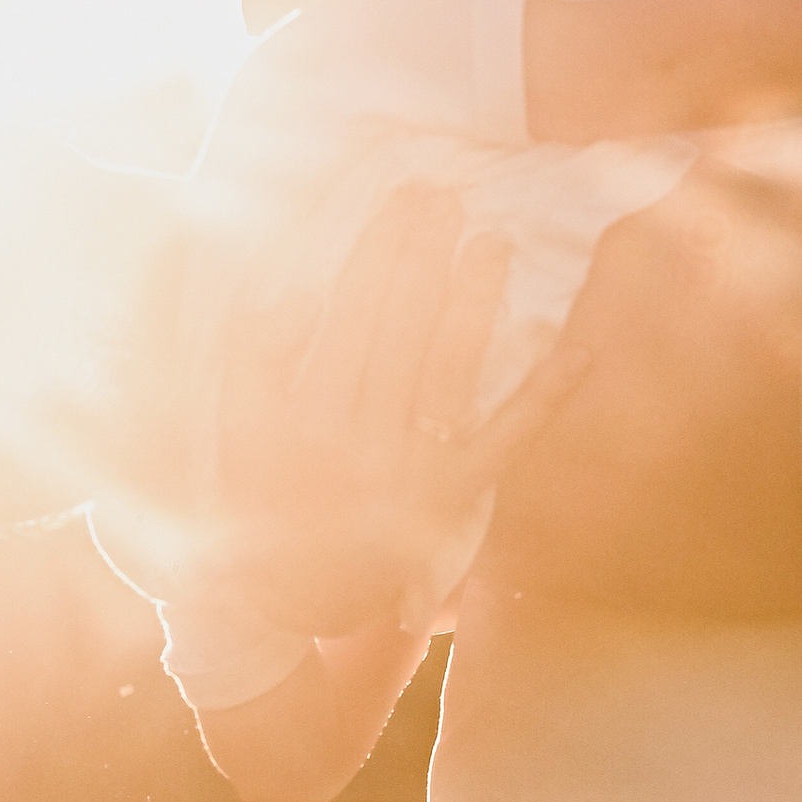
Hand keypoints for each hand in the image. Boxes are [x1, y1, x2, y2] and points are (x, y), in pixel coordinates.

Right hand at [208, 185, 586, 639]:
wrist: (274, 607)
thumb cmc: (246, 500)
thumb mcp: (223, 431)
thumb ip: (250, 361)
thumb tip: (291, 291)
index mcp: (288, 417)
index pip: (333, 311)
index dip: (365, 248)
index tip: (388, 195)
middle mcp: (348, 441)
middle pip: (390, 327)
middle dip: (415, 254)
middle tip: (440, 194)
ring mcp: (404, 471)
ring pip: (445, 368)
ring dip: (472, 301)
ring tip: (491, 241)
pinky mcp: (450, 499)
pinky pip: (503, 439)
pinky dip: (543, 395)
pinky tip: (579, 351)